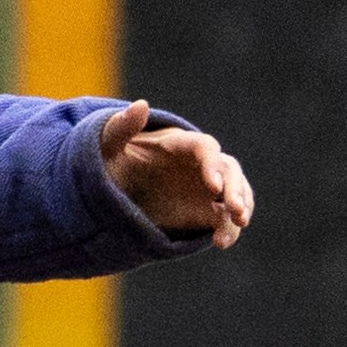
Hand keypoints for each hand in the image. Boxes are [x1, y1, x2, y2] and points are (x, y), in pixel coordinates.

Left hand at [99, 101, 252, 247]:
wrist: (111, 189)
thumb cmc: (107, 161)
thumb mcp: (106, 146)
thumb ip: (121, 127)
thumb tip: (141, 104)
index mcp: (178, 144)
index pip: (204, 147)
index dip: (211, 164)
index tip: (213, 186)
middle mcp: (198, 163)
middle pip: (227, 169)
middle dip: (234, 188)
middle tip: (234, 209)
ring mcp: (205, 187)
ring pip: (234, 191)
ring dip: (241, 205)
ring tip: (239, 223)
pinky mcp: (205, 209)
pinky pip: (224, 218)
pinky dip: (229, 228)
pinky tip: (222, 242)